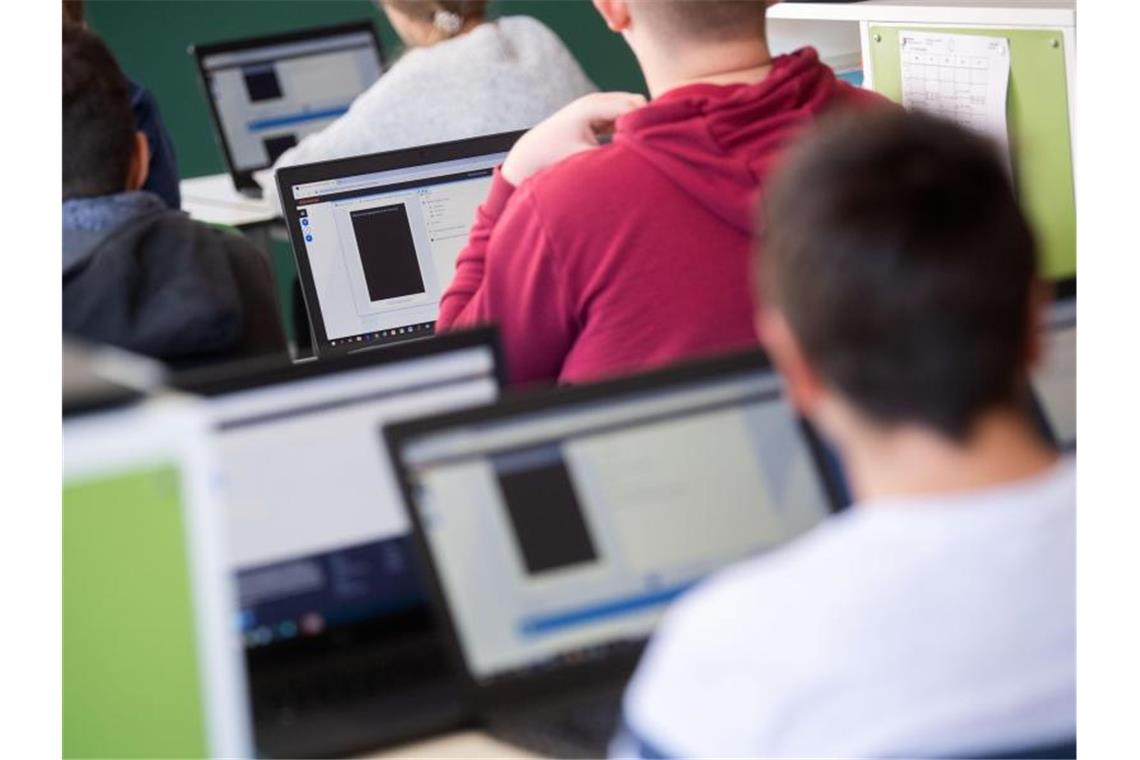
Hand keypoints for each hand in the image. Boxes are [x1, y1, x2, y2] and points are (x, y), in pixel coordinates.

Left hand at [501, 91, 646, 185]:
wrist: (530, 154)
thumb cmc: (554, 158)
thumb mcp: (583, 161)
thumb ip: (611, 159)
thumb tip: (638, 162)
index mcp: (591, 107)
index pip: (632, 106)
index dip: (648, 123)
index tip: (660, 144)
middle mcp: (595, 100)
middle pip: (636, 101)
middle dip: (647, 120)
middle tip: (659, 145)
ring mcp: (597, 105)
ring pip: (632, 107)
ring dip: (640, 123)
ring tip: (648, 146)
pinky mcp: (598, 113)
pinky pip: (624, 114)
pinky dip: (631, 126)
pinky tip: (636, 145)